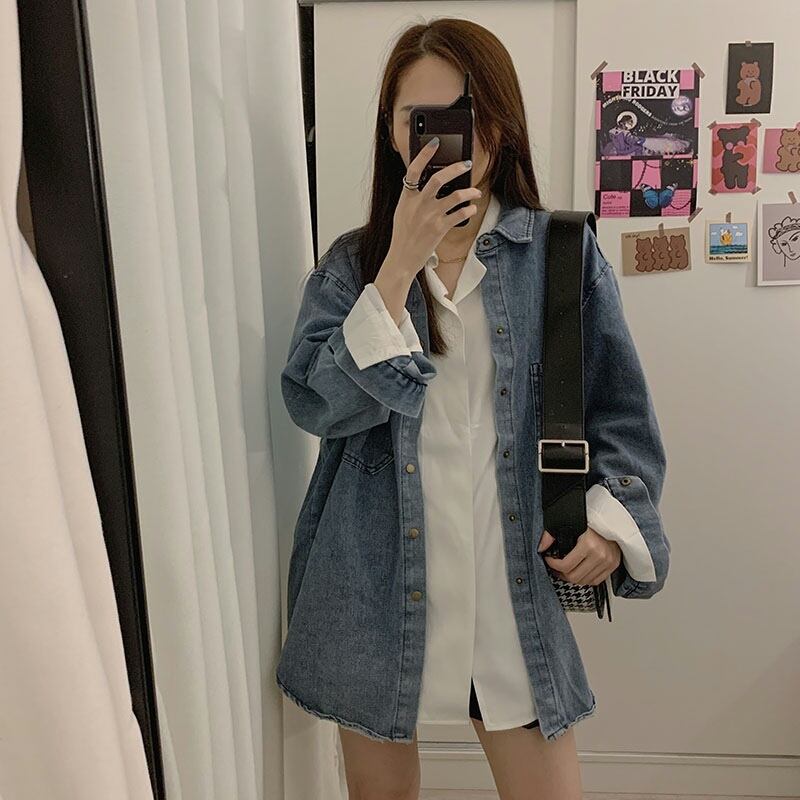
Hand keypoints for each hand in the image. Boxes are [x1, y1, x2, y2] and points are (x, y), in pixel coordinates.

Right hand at [386, 138, 482, 278]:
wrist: (402, 258)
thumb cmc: (403, 235)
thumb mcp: (403, 212)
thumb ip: (413, 197)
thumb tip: (427, 183)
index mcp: (407, 197)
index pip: (414, 170)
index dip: (424, 154)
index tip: (435, 142)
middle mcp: (419, 204)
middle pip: (438, 178)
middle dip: (456, 168)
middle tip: (467, 164)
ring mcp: (430, 216)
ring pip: (455, 196)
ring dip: (469, 192)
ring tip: (475, 192)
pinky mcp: (439, 229)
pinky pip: (459, 215)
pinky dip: (469, 210)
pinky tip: (471, 209)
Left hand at [537, 527, 621, 586]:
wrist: (609, 517)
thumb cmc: (588, 519)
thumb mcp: (568, 522)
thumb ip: (550, 534)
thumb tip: (540, 548)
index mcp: (589, 544)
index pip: (566, 566)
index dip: (553, 565)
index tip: (549, 559)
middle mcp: (600, 555)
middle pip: (574, 577)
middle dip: (561, 573)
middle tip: (555, 567)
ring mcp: (608, 561)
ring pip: (584, 581)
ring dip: (572, 577)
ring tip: (565, 569)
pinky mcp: (613, 565)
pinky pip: (596, 580)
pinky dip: (585, 579)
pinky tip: (578, 570)